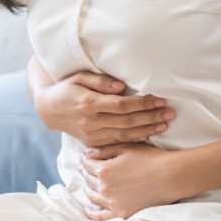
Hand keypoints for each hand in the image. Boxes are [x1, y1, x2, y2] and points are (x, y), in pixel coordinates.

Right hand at [30, 68, 175, 146]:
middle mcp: (91, 122)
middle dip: (151, 117)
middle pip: (127, 121)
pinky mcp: (94, 142)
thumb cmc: (67, 89)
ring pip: (125, 134)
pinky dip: (135, 139)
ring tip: (165, 124)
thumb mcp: (80, 78)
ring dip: (147, 130)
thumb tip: (122, 86)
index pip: (122, 105)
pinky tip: (149, 135)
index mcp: (89, 104)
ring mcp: (93, 135)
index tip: (159, 99)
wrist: (50, 110)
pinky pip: (118, 142)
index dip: (142, 103)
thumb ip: (101, 82)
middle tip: (170, 113)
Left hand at [78, 143, 187, 220]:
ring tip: (86, 186)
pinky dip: (92, 213)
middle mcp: (105, 187)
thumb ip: (104, 151)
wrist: (171, 177)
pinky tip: (88, 210)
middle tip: (83, 171)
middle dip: (85, 174)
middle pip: (88, 180)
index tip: (84, 159)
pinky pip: (101, 216)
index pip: (88, 165)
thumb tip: (86, 154)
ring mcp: (112, 202)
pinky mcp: (122, 213)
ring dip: (87, 190)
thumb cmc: (151, 159)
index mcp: (104, 170)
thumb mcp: (126, 148)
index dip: (85, 161)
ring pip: (92, 196)